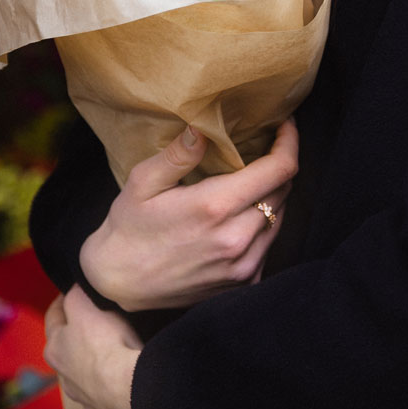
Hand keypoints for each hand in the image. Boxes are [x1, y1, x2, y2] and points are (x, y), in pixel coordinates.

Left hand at [44, 287, 142, 408]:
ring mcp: (84, 400)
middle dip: (78, 336)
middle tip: (97, 323)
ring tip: (115, 355)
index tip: (71, 291)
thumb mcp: (85, 305)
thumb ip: (76, 294)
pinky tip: (125, 382)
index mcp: (54, 349)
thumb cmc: (104, 342)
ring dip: (95, 366)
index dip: (62, 300)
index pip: (53, 317)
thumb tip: (74, 288)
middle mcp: (64, 377)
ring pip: (86, 377)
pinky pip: (107, 397)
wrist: (129, 389)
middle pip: (68, 350)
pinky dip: (112, 388)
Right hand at [79, 117, 298, 312]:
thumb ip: (178, 155)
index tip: (285, 125)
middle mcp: (237, 238)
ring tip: (252, 182)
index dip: (289, 142)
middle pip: (284, 191)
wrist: (118, 283)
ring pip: (280, 218)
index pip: (279, 169)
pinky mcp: (244, 283)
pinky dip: (263, 225)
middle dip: (278, 166)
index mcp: (215, 207)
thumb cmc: (128, 228)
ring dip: (272, 196)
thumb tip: (203, 127)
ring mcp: (243, 265)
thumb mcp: (143, 182)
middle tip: (263, 150)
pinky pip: (269, 245)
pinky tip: (240, 217)